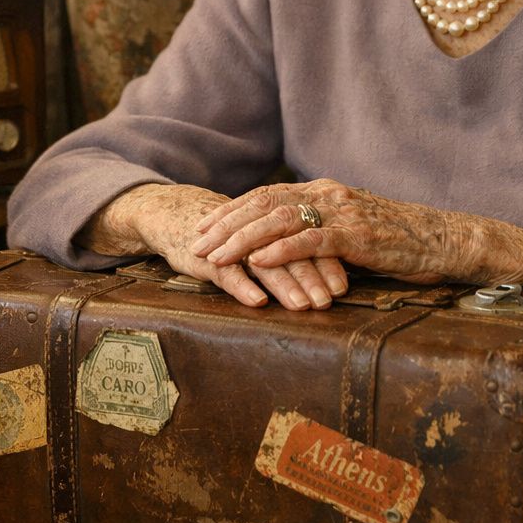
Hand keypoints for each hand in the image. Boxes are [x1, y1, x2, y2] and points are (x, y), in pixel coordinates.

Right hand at [109, 184, 347, 310]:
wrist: (178, 216)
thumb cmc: (229, 234)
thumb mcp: (261, 238)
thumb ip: (291, 249)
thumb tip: (329, 271)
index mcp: (274, 224)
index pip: (307, 241)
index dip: (326, 262)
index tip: (343, 287)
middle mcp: (256, 231)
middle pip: (290, 252)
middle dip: (312, 277)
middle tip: (328, 301)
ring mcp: (232, 243)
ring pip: (263, 262)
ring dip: (285, 284)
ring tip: (303, 305)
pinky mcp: (208, 256)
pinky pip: (226, 271)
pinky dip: (243, 285)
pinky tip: (258, 301)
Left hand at [190, 179, 474, 284]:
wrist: (443, 240)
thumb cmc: (400, 242)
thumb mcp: (352, 232)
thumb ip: (321, 232)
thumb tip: (288, 246)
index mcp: (324, 191)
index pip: (267, 195)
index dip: (232, 210)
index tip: (204, 225)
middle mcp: (328, 194)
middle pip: (264, 203)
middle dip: (226, 224)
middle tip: (197, 242)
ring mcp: (342, 212)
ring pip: (279, 219)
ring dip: (243, 238)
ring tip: (216, 255)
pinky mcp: (357, 235)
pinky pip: (311, 239)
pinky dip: (281, 249)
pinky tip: (258, 260)